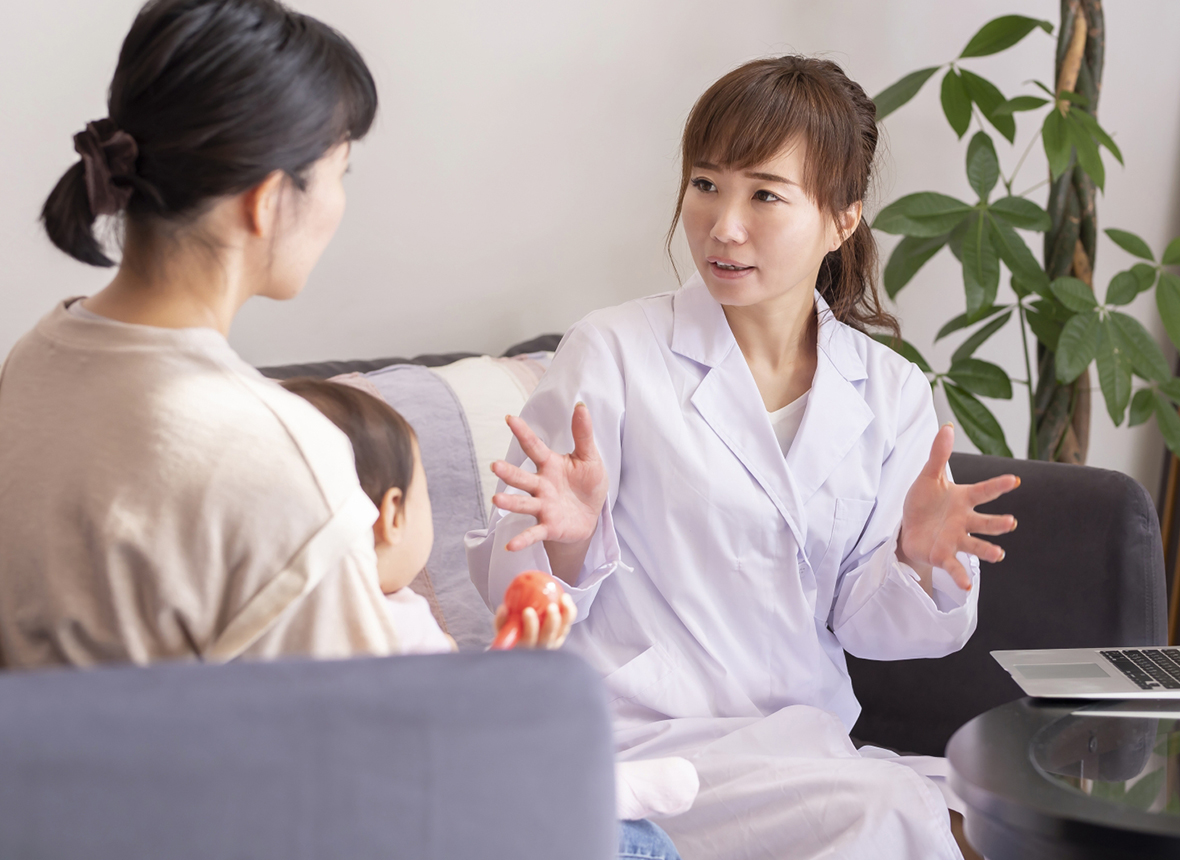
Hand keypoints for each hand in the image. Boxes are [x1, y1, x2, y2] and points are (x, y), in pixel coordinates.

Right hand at [490, 403, 607, 552]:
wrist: (591, 515)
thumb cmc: (586, 484)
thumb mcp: (589, 457)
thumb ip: (582, 434)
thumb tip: (580, 405)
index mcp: (550, 465)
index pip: (534, 447)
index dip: (523, 433)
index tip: (510, 418)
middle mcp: (541, 485)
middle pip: (522, 478)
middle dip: (509, 473)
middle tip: (494, 466)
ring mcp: (542, 506)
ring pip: (524, 503)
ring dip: (510, 502)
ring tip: (497, 499)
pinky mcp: (548, 526)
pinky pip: (533, 533)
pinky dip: (522, 539)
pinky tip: (511, 545)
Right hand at [492, 594, 576, 648]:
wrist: (523, 642)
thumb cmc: (512, 632)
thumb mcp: (503, 628)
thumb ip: (502, 619)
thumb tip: (503, 608)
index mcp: (525, 647)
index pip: (528, 639)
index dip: (530, 626)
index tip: (527, 611)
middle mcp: (540, 648)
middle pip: (548, 637)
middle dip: (551, 622)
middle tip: (551, 606)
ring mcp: (553, 643)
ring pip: (562, 630)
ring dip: (565, 615)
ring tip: (563, 598)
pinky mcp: (561, 636)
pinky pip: (568, 623)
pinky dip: (569, 612)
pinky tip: (566, 598)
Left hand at [898, 423, 1018, 590]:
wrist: (909, 527)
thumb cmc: (924, 501)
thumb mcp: (928, 476)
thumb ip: (938, 454)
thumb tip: (947, 426)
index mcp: (963, 499)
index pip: (983, 491)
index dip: (998, 486)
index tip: (1014, 480)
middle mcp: (965, 520)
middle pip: (985, 522)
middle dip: (998, 523)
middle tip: (1010, 522)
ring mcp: (956, 539)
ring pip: (976, 545)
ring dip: (988, 550)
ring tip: (998, 554)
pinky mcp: (944, 555)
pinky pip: (954, 566)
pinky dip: (961, 576)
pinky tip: (967, 587)